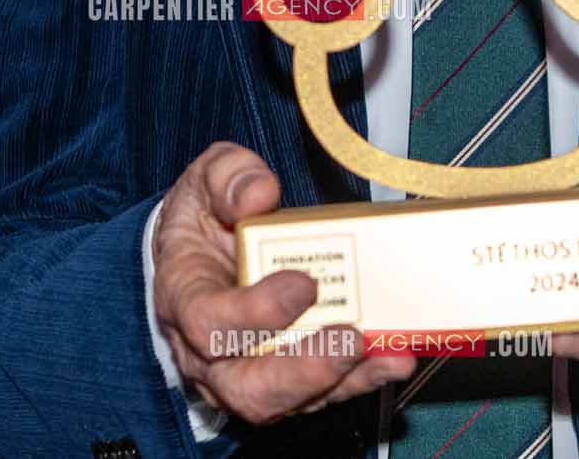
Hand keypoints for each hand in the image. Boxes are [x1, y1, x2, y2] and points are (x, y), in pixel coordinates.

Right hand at [150, 142, 416, 423]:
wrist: (199, 250)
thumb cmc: (204, 216)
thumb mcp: (206, 179)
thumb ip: (229, 176)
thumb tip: (259, 195)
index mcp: (184, 296)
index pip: (208, 322)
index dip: (256, 312)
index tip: (305, 283)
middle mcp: (205, 352)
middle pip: (247, 387)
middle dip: (304, 371)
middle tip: (351, 339)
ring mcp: (242, 374)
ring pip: (285, 402)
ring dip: (342, 381)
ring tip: (391, 354)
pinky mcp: (281, 382)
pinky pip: (318, 395)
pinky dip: (360, 380)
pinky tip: (394, 358)